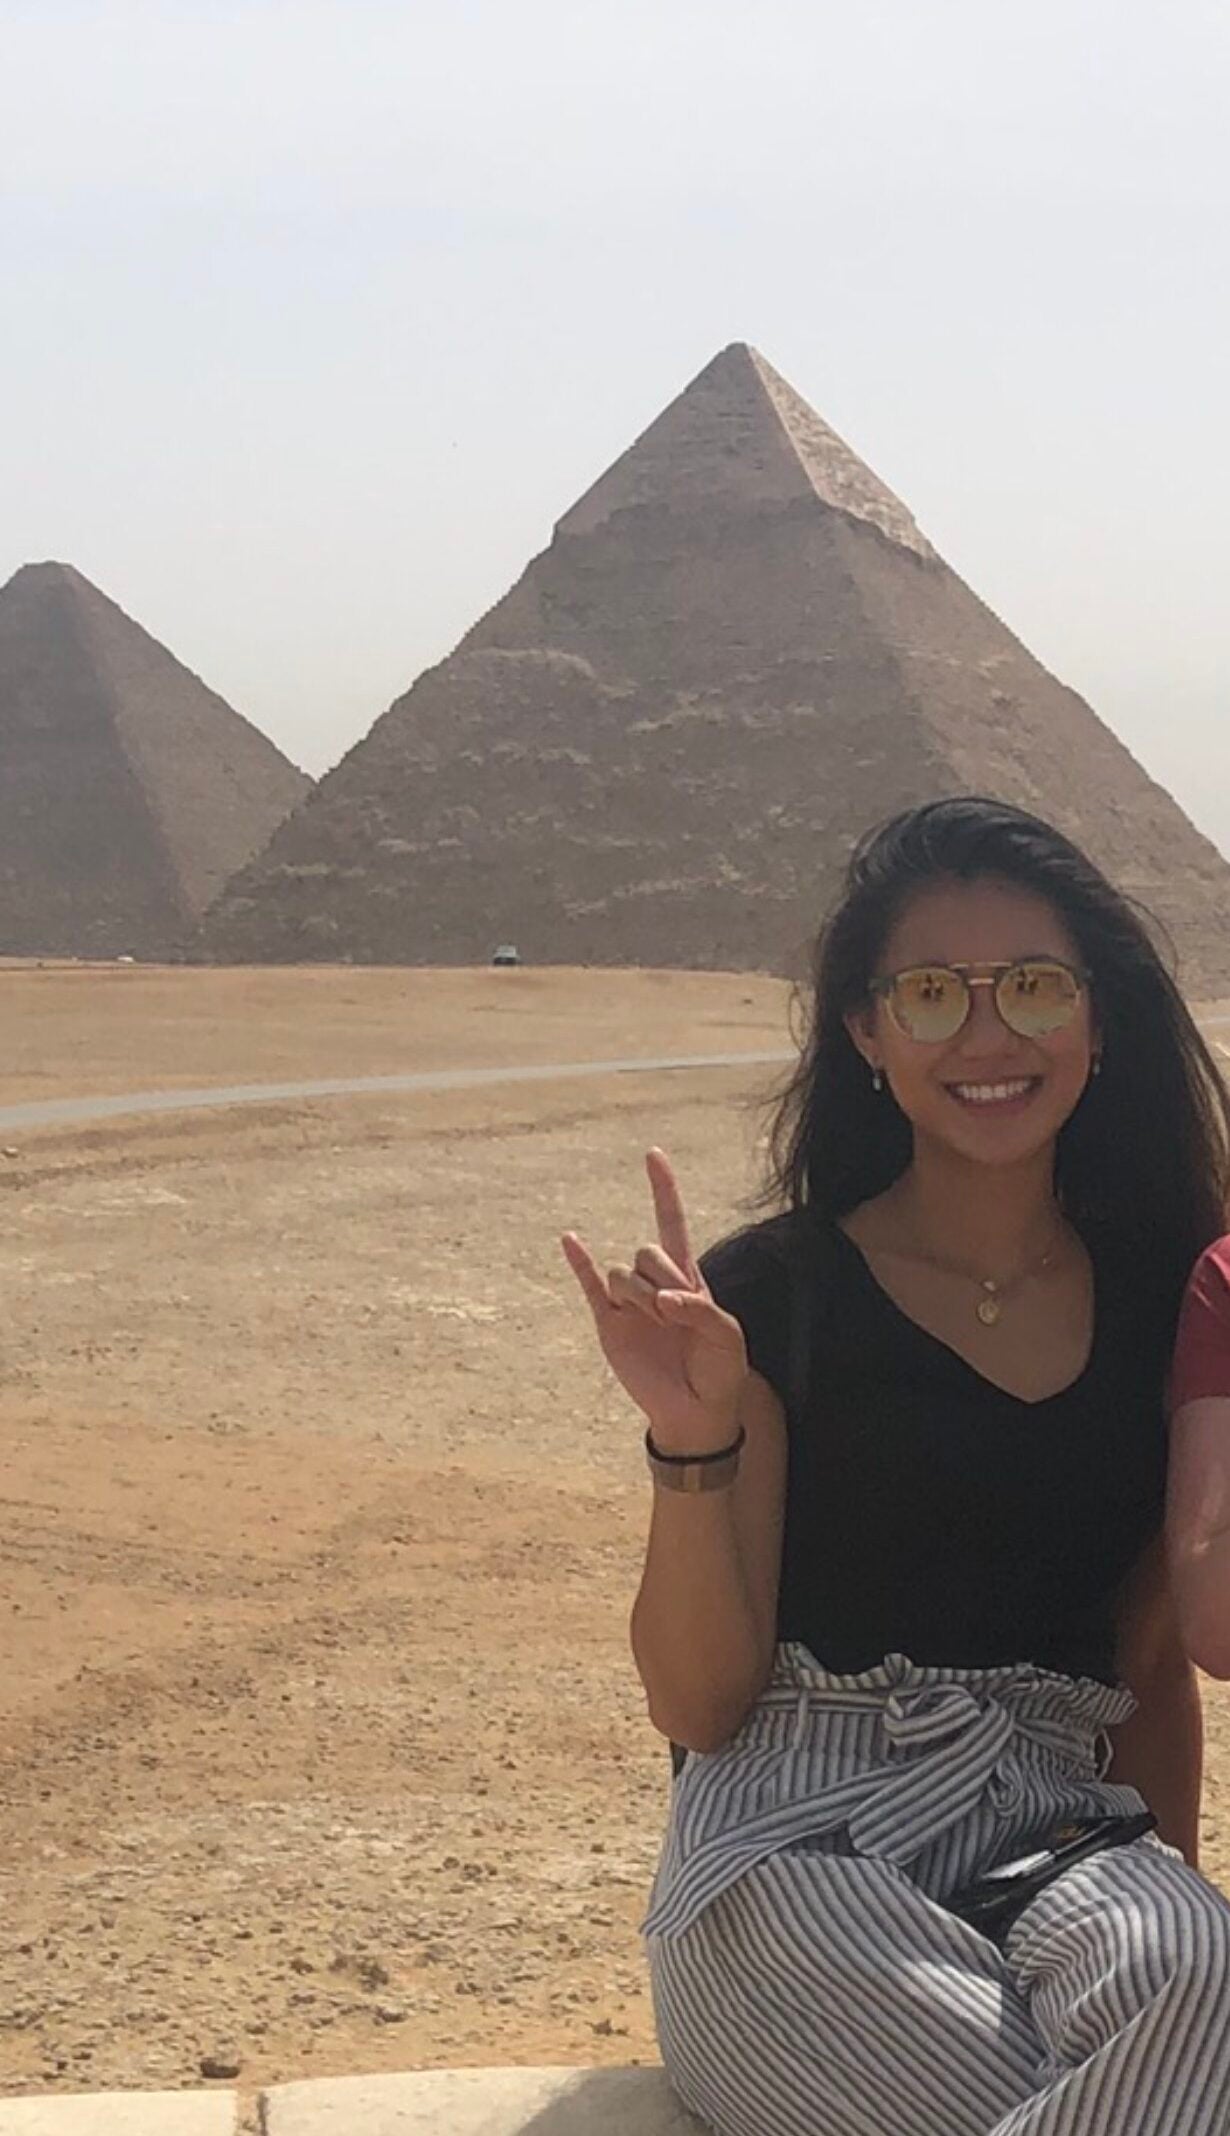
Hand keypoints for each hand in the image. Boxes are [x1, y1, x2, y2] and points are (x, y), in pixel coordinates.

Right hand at [561, 1148, 747, 1448]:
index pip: (672, 1225)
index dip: (663, 1190)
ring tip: (654, 1322)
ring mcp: (629, 1304)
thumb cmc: (719, 1370)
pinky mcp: (609, 1324)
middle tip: (672, 1312)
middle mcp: (655, 1284)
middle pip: (646, 1251)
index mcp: (688, 1279)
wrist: (695, 1411)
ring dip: (638, 1294)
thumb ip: (698, 1309)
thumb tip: (660, 1300)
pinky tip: (570, 1239)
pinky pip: (591, 1287)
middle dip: (660, 1277)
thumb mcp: (726, 1336)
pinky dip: (579, 1263)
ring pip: (621, 1274)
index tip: (653, 1155)